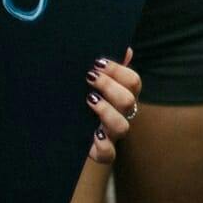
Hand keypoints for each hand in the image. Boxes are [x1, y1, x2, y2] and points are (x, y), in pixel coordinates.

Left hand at [85, 49, 140, 163]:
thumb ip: (108, 69)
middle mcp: (121, 115)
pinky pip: (109, 154)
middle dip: (110, 86)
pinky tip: (93, 135)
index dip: (119, 71)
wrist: (68, 137)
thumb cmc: (83, 106)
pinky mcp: (102, 152)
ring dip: (107, 112)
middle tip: (90, 77)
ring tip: (89, 101)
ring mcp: (113, 134)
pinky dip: (103, 146)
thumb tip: (125, 49)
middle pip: (129, 100)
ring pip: (123, 126)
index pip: (133, 81)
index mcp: (123, 96)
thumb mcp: (93, 86)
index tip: (97, 63)